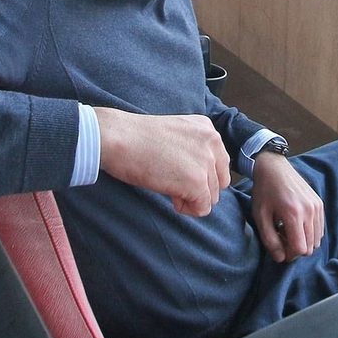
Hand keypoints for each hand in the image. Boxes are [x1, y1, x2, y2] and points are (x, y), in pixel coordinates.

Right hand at [93, 109, 230, 216]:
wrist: (118, 137)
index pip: (219, 164)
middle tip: (171, 181)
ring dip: (190, 198)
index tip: (178, 172)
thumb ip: (194, 150)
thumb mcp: (176, 134)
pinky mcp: (197, 182)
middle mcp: (212, 142)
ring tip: (167, 186)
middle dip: (197, 188)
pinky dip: (186, 209)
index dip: (200, 174)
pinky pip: (202, 208)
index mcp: (207, 129)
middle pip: (218, 182)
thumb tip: (203, 178)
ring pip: (211, 197)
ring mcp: (206, 162)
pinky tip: (169, 196)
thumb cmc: (136, 138)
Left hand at [250, 151, 324, 262]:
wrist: (275, 168)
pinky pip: (319, 229)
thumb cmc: (264, 191)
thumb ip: (270, 240)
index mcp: (293, 214)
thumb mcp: (260, 216)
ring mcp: (317, 207)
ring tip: (288, 229)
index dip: (289, 255)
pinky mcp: (319, 204)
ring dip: (303, 241)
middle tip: (281, 237)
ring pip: (316, 240)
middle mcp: (309, 211)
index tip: (278, 247)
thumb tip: (280, 259)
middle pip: (310, 247)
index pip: (300, 249)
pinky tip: (295, 223)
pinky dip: (309, 232)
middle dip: (295, 249)